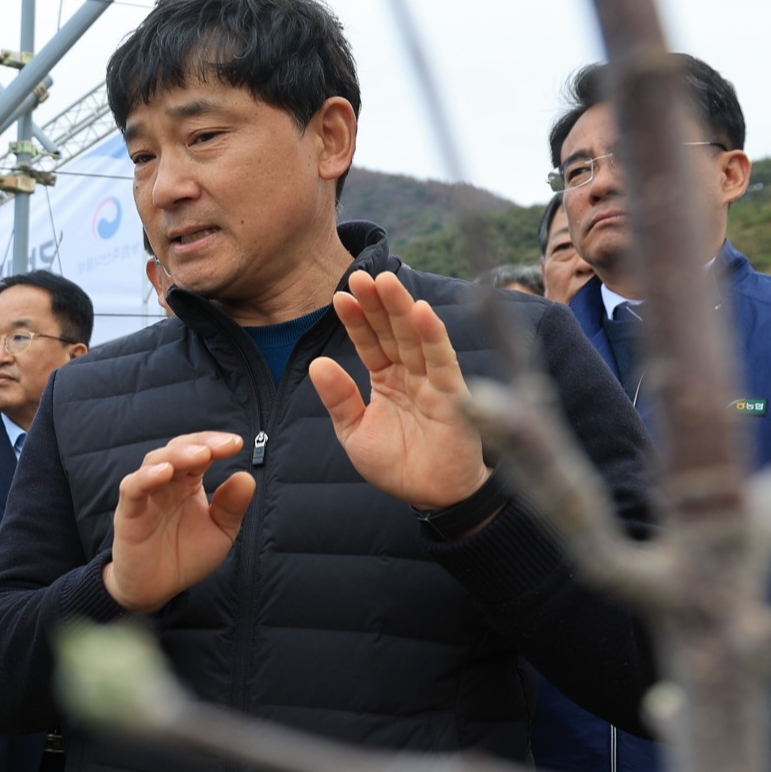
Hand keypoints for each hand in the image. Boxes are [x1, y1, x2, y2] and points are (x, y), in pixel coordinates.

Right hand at [102, 432, 256, 614]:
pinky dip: (146, 478)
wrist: (157, 589)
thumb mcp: (220, 533)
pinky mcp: (128, 513)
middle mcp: (167, 483)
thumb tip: (246, 477)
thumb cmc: (186, 556)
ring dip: (177, 456)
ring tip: (199, 456)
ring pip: (155, 462)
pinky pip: (133, 488)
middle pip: (178, 450)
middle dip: (200, 444)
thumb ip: (232, 507)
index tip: (237, 444)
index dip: (216, 443)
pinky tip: (164, 473)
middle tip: (221, 448)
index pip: (200, 452)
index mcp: (189, 483)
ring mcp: (146, 495)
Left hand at [310, 270, 490, 511]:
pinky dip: (433, 336)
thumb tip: (317, 364)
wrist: (432, 496)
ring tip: (385, 281)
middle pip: (392, 331)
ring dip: (401, 309)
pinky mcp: (453, 395)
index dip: (357, 319)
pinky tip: (422, 312)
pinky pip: (443, 361)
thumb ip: (339, 399)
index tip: (341, 295)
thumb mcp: (355, 433)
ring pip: (415, 338)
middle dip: (377, 303)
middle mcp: (410, 374)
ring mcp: (432, 381)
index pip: (369, 341)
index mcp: (386, 379)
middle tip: (361, 275)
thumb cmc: (396, 465)